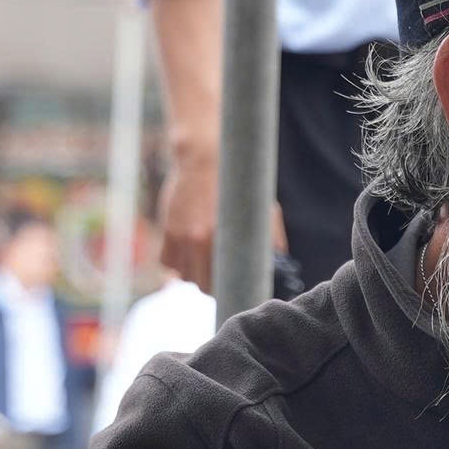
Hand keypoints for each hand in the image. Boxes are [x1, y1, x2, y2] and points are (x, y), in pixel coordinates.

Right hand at [158, 142, 285, 293]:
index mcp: (225, 240)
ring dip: (193, 273)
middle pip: (202, 284)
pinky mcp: (168, 229)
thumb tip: (280, 270)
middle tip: (219, 276)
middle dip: (211, 285)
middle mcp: (199, 241)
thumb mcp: (265, 213)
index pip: (223, 285)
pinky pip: (168, 261)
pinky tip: (188, 251)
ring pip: (183, 275)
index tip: (233, 288)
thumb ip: (271, 244)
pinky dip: (177, 261)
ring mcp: (181, 236)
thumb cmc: (240, 186)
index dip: (228, 291)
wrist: (204, 158)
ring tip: (205, 259)